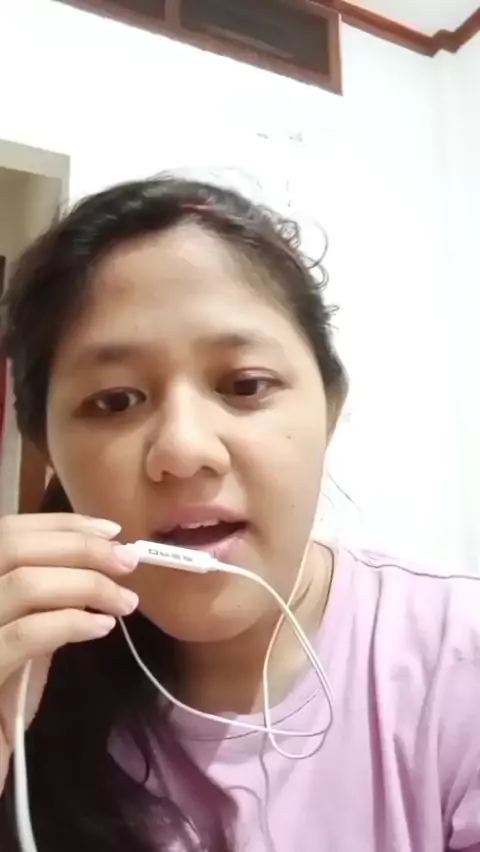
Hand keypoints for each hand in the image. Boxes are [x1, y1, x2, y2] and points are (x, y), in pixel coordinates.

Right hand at [0, 513, 138, 796]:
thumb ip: (44, 598)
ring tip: (125, 601)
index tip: (112, 531)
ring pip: (26, 583)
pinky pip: (29, 633)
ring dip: (87, 584)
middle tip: (128, 561)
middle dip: (80, 547)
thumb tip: (96, 565)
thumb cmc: (3, 695)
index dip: (63, 524)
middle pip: (15, 546)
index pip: (11, 530)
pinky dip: (72, 622)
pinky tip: (101, 627)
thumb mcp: (21, 633)